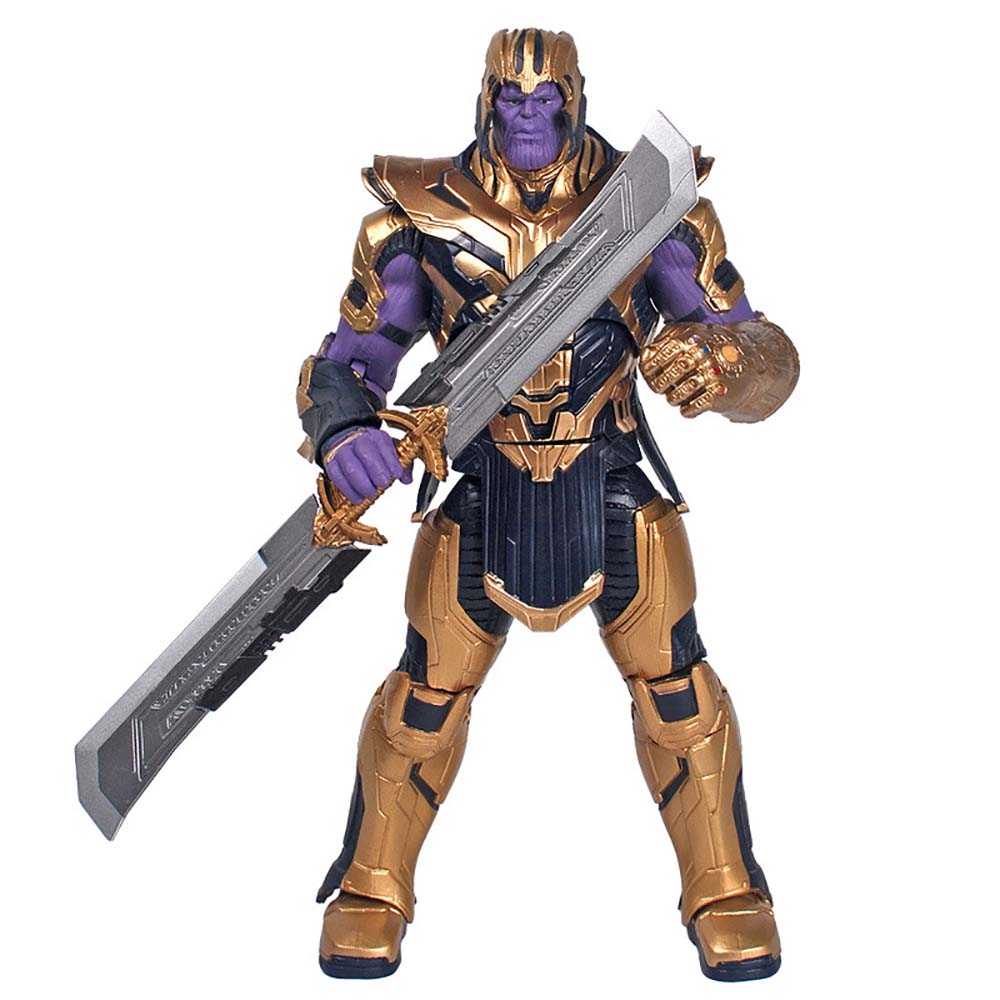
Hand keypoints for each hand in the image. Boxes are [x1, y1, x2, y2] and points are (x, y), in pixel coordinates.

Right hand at [322, 426, 411, 504]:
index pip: (383, 445)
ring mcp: (343, 451)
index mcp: (376, 437)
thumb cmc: (372, 450)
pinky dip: (348, 490)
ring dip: (362, 483)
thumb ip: (404, 464)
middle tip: (383, 484)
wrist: (347, 441)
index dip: (391, 461)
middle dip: (376, 471)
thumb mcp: (391, 451)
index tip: (396, 474)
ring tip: (370, 494)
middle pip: (366, 453)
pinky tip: (357, 498)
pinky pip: (337, 477)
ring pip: (350, 466)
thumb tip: (407, 478)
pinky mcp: (331, 463)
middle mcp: (358, 441)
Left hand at [639, 320, 798, 422]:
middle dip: (661, 387)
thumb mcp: (690, 333)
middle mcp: (697, 355)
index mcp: (686, 338)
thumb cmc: (714, 346)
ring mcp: (707, 375)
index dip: (648, 372)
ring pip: (673, 398)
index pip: (650, 363)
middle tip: (669, 385)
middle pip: (659, 383)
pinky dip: (688, 408)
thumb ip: (664, 341)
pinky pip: (688, 410)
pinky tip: (696, 399)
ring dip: (676, 398)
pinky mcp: (717, 394)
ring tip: (685, 390)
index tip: (653, 374)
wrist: (751, 358)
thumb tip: (643, 356)